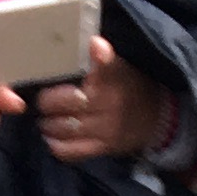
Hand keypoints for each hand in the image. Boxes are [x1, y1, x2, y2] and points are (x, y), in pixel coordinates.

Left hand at [38, 39, 170, 164]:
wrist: (154, 117)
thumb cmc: (128, 86)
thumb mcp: (120, 66)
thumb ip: (99, 59)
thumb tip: (78, 47)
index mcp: (116, 75)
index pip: (108, 63)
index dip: (101, 55)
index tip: (96, 45)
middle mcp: (112, 101)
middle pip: (73, 100)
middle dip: (48, 101)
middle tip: (41, 100)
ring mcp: (108, 127)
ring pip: (67, 126)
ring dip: (49, 123)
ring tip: (44, 118)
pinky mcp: (105, 147)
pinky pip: (73, 150)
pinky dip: (57, 145)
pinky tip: (50, 137)